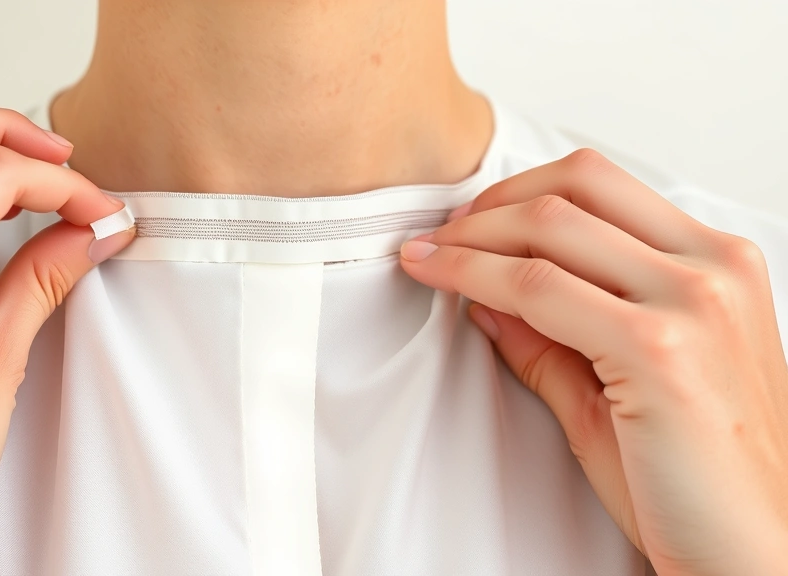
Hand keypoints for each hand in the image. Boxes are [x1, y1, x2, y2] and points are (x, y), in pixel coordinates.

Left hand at [399, 149, 787, 575]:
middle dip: (491, 202)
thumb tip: (486, 291)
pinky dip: (476, 275)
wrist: (753, 557)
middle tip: (443, 235)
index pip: (600, 186)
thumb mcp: (620, 386)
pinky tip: (446, 283)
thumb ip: (553, 332)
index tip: (466, 223)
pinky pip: (538, 289)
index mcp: (718, 263)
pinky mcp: (659, 349)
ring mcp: (693, 302)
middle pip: (576, 183)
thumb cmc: (700, 483)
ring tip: (430, 255)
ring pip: (550, 224)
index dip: (517, 194)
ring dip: (473, 234)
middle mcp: (714, 268)